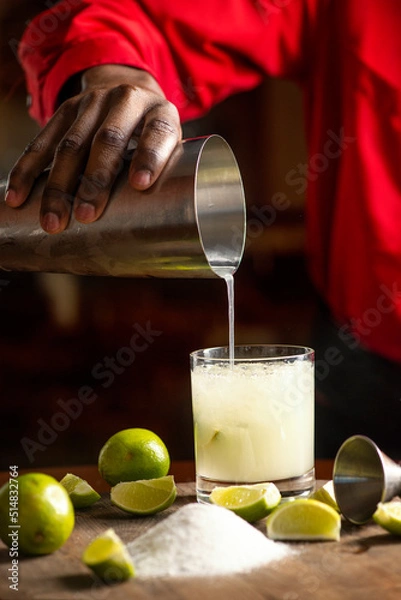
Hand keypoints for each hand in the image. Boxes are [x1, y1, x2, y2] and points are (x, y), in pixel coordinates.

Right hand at [5, 65, 181, 233]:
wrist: (130, 91)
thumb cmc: (153, 136)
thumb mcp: (172, 147)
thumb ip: (167, 173)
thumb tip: (155, 223)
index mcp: (161, 112)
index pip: (157, 133)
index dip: (150, 157)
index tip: (141, 185)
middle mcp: (126, 100)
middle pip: (108, 140)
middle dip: (95, 181)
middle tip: (86, 215)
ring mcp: (92, 103)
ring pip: (71, 145)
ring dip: (58, 186)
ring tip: (53, 220)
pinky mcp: (65, 110)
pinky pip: (42, 142)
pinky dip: (27, 171)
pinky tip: (18, 196)